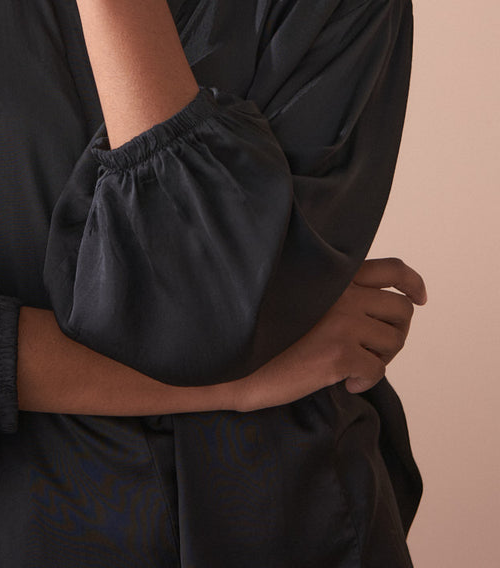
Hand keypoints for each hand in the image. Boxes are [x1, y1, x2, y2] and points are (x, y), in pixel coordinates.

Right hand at [233, 257, 426, 410]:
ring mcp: (343, 322)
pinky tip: (341, 383)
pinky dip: (364, 382)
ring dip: (380, 359)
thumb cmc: (263, 331)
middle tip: (370, 349)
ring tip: (352, 366)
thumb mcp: (300, 296)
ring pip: (394, 342)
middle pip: (401, 311)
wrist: (234, 360)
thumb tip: (371, 310)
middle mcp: (344, 293)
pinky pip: (377, 371)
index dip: (412, 284)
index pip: (392, 270)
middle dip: (394, 334)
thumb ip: (333, 293)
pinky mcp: (340, 353)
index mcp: (334, 276)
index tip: (418, 299)